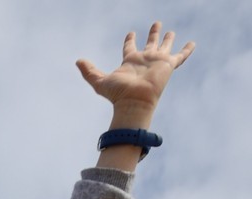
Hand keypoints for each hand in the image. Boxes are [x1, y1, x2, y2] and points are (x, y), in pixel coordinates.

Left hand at [77, 22, 194, 120]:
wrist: (134, 103)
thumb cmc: (118, 95)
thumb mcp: (100, 81)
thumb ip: (89, 71)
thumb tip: (77, 61)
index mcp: (130, 62)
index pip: (130, 47)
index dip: (129, 40)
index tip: (131, 33)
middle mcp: (145, 61)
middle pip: (150, 44)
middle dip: (153, 34)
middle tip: (156, 24)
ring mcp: (157, 63)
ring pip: (164, 47)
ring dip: (167, 38)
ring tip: (170, 31)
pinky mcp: (168, 66)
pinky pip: (180, 56)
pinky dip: (186, 50)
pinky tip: (192, 43)